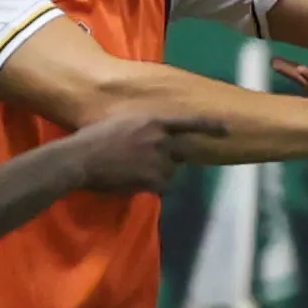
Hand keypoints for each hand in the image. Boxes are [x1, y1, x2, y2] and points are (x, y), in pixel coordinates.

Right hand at [63, 113, 225, 192]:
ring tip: (129, 172)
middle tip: (142, 162)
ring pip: (169, 172)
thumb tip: (149, 140)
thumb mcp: (121, 123)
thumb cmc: (92, 140)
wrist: (79, 158)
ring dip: (156, 175)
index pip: (189, 123)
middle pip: (180, 153)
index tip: (227, 131)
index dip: (210, 126)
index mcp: (154, 121)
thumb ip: (142, 129)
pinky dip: (150, 187)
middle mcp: (162, 138)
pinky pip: (162, 186)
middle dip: (168, 159)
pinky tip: (130, 182)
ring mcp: (160, 158)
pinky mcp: (155, 178)